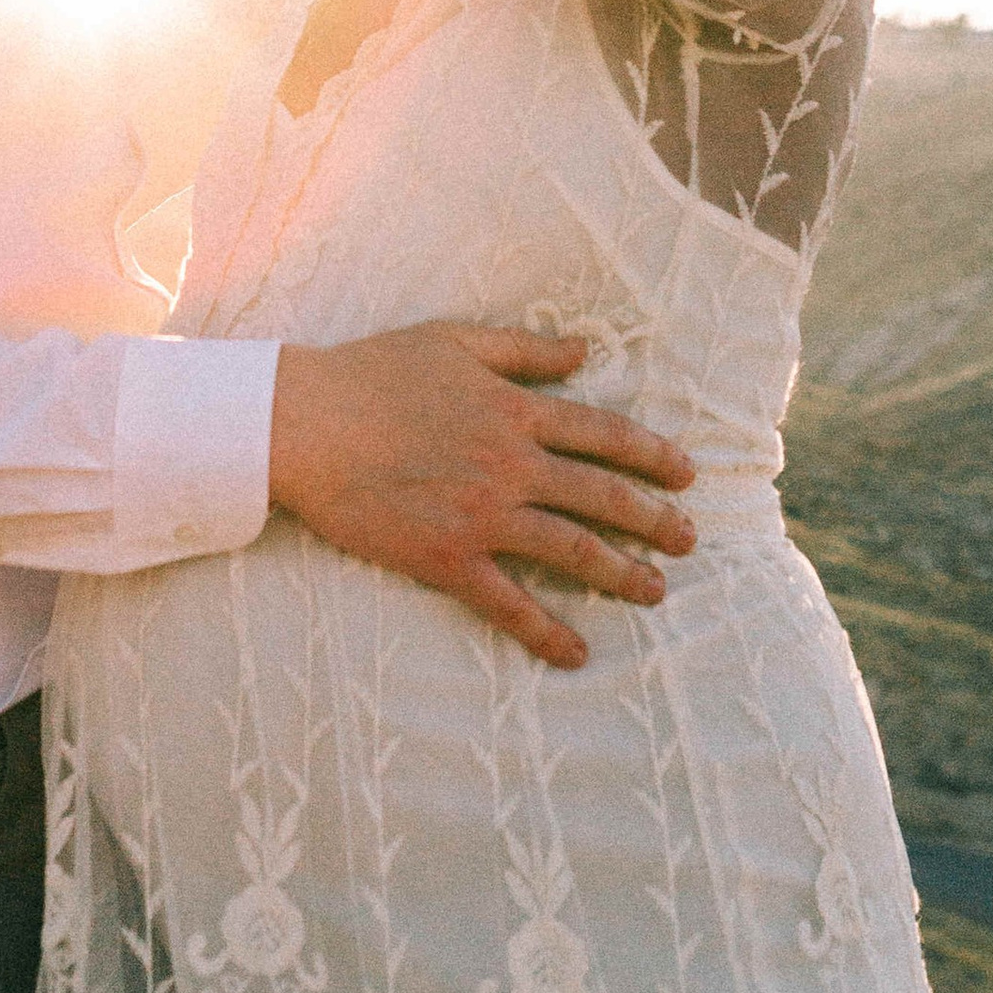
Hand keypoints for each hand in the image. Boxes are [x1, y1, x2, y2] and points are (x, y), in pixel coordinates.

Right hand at [269, 322, 697, 668]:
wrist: (303, 422)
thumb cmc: (371, 373)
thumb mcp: (454, 340)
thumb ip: (526, 348)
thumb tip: (587, 350)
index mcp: (516, 410)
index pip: (604, 435)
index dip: (652, 456)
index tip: (686, 475)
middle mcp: (511, 464)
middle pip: (603, 497)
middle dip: (654, 521)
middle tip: (689, 541)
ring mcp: (483, 515)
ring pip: (572, 551)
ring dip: (621, 574)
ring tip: (653, 591)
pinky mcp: (447, 558)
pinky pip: (509, 603)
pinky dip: (546, 631)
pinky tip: (576, 652)